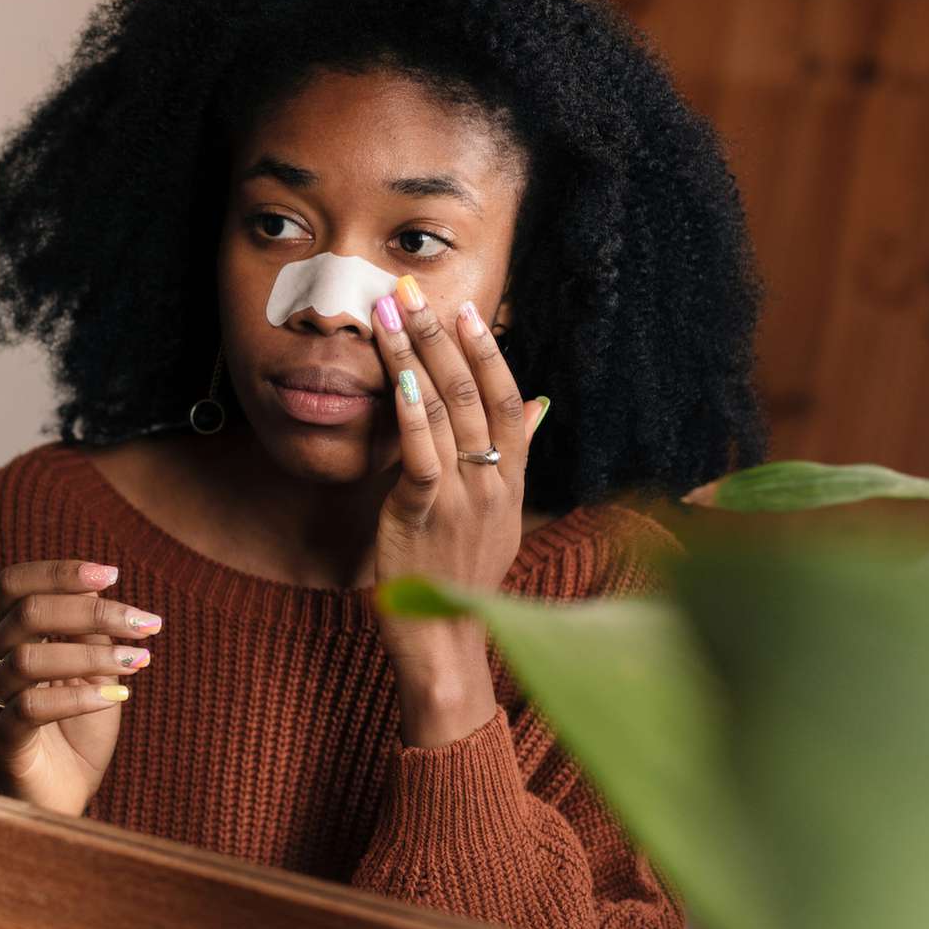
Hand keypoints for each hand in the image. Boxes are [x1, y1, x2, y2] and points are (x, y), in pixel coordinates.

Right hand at [0, 561, 160, 815]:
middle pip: (26, 612)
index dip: (59, 571)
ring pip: (27, 657)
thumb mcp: (93, 669)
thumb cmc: (78, 725)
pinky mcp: (1, 740)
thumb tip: (100, 584)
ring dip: (91, 654)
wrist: (65, 793)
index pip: (15, 584)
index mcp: (9, 636)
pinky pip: (30, 708)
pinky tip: (116, 695)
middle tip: (144, 622)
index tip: (113, 574)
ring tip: (137, 661)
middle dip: (92, 610)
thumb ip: (90, 631)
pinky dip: (79, 696)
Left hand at [370, 279, 545, 747]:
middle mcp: (493, 481)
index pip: (507, 397)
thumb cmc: (464, 571)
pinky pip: (422, 455)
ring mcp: (462, 497)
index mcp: (511, 477)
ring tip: (390, 312)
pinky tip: (400, 376)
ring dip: (415, 355)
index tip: (466, 307)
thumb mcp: (500, 512)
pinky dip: (411, 412)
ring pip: (445, 411)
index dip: (486, 349)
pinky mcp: (424, 514)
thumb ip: (513, 455)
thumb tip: (538, 404)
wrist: (448, 639)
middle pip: (473, 391)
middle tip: (412, 289)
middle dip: (440, 334)